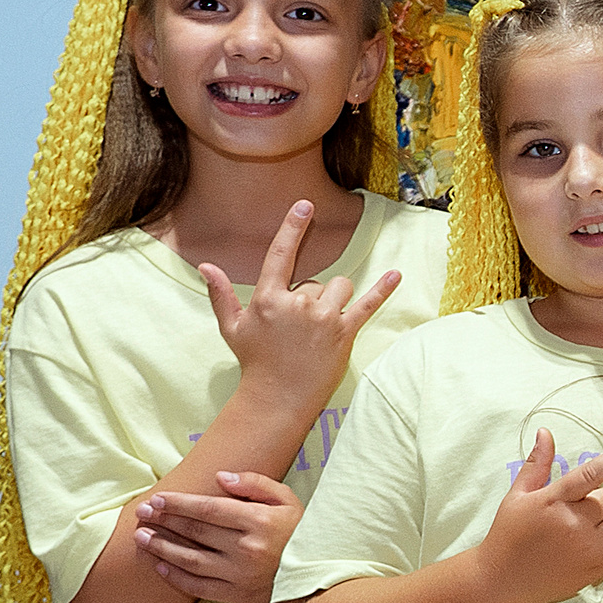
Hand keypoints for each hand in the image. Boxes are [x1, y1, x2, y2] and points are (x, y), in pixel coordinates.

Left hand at [131, 470, 299, 602]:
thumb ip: (256, 484)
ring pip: (189, 559)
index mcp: (258, 521)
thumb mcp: (288, 500)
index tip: (158, 499)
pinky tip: (160, 566)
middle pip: (194, 531)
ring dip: (161, 547)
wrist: (320, 576)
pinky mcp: (236, 594)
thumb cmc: (302, 533)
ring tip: (141, 538)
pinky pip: (198, 586)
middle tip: (142, 513)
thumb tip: (221, 478)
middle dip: (163, 520)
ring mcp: (239, 573)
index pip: (208, 509)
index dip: (179, 503)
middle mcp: (246, 548)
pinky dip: (175, 577)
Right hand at [201, 201, 401, 410]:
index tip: (305, 205)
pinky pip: (369, 304)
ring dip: (335, 300)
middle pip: (316, 281)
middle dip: (312, 298)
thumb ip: (222, 294)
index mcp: (269, 298)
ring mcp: (324, 318)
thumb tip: (206, 266)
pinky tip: (396, 274)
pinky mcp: (345, 332)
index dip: (292, 228)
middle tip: (300, 329)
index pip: (281, 255)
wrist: (278, 397)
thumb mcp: (232, 328)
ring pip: (340, 287)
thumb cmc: (255, 361)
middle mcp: (298, 304)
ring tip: (321, 328)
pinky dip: (383, 289)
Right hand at [477, 431, 602, 602]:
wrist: (504, 582)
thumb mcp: (517, 496)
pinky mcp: (601, 566)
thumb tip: (545, 432)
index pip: (591, 474)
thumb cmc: (509, 535)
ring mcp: (590, 547)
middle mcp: (574, 523)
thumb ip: (537, 464)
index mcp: (554, 501)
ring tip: (595, 524)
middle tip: (585, 508)